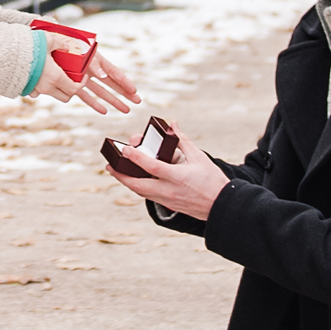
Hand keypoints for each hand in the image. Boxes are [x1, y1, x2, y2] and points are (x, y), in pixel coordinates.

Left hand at [32, 39, 140, 116]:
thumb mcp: (83, 50)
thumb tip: (103, 75)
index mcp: (97, 59)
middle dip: (125, 93)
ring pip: (101, 92)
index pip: (114, 72)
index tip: (134, 91)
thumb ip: (93, 63)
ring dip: (113, 101)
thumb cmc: (67, 42)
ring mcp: (84, 77)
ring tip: (125, 110)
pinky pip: (85, 96)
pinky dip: (94, 103)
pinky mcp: (73, 83)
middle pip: (112, 83)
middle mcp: (93, 69)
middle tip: (137, 101)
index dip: (124, 82)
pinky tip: (104, 111)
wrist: (49, 41)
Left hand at [104, 119, 228, 220]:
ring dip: (127, 182)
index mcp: (177, 176)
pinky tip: (134, 180)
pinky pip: (148, 196)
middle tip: (109, 167)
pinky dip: (138, 187)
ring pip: (140, 192)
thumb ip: (183, 140)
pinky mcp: (167, 204)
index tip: (125, 150)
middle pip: (138, 185)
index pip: (151, 166)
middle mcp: (168, 190)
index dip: (136, 158)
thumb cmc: (212, 179)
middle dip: (121, 176)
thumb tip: (172, 124)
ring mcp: (167, 199)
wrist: (220, 206)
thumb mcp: (199, 157)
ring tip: (116, 173)